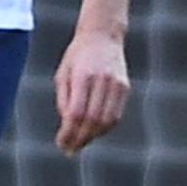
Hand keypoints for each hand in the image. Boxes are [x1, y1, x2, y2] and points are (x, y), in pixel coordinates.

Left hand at [53, 26, 129, 155]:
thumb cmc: (77, 56)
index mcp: (82, 77)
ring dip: (93, 136)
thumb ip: (64, 101)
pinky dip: (105, 127)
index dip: (68, 133)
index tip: (61, 143)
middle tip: (70, 149)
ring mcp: (116, 84)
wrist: (102, 35)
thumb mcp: (63, 75)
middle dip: (80, 138)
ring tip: (81, 142)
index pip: (76, 113)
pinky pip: (116, 115)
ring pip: (107, 121)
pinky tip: (94, 131)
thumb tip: (68, 128)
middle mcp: (102, 81)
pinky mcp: (125, 87)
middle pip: (92, 120)